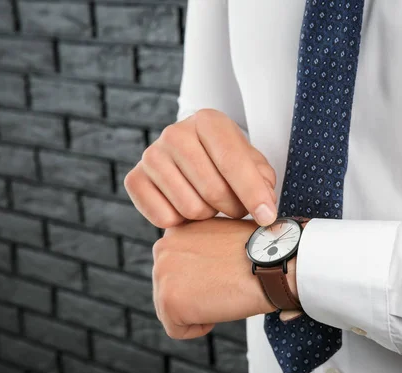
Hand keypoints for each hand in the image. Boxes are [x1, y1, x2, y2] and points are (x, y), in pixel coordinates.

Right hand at [124, 109, 277, 227]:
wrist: (192, 158)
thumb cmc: (227, 162)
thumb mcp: (252, 163)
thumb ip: (262, 182)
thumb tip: (264, 210)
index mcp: (208, 120)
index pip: (232, 161)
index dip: (253, 193)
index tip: (267, 217)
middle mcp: (175, 133)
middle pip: (212, 190)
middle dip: (233, 208)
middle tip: (237, 208)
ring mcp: (151, 155)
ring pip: (190, 208)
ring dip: (208, 215)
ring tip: (211, 203)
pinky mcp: (134, 179)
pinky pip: (164, 218)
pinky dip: (181, 223)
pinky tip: (187, 206)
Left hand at [152, 217, 279, 338]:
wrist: (273, 262)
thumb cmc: (260, 250)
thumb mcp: (221, 233)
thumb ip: (200, 244)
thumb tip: (197, 265)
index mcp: (175, 231)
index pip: (175, 268)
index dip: (200, 278)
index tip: (223, 275)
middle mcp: (161, 248)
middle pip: (169, 289)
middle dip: (195, 295)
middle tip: (225, 287)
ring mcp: (162, 275)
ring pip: (171, 310)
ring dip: (199, 310)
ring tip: (224, 294)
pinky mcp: (169, 301)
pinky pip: (177, 330)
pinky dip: (200, 328)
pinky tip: (221, 307)